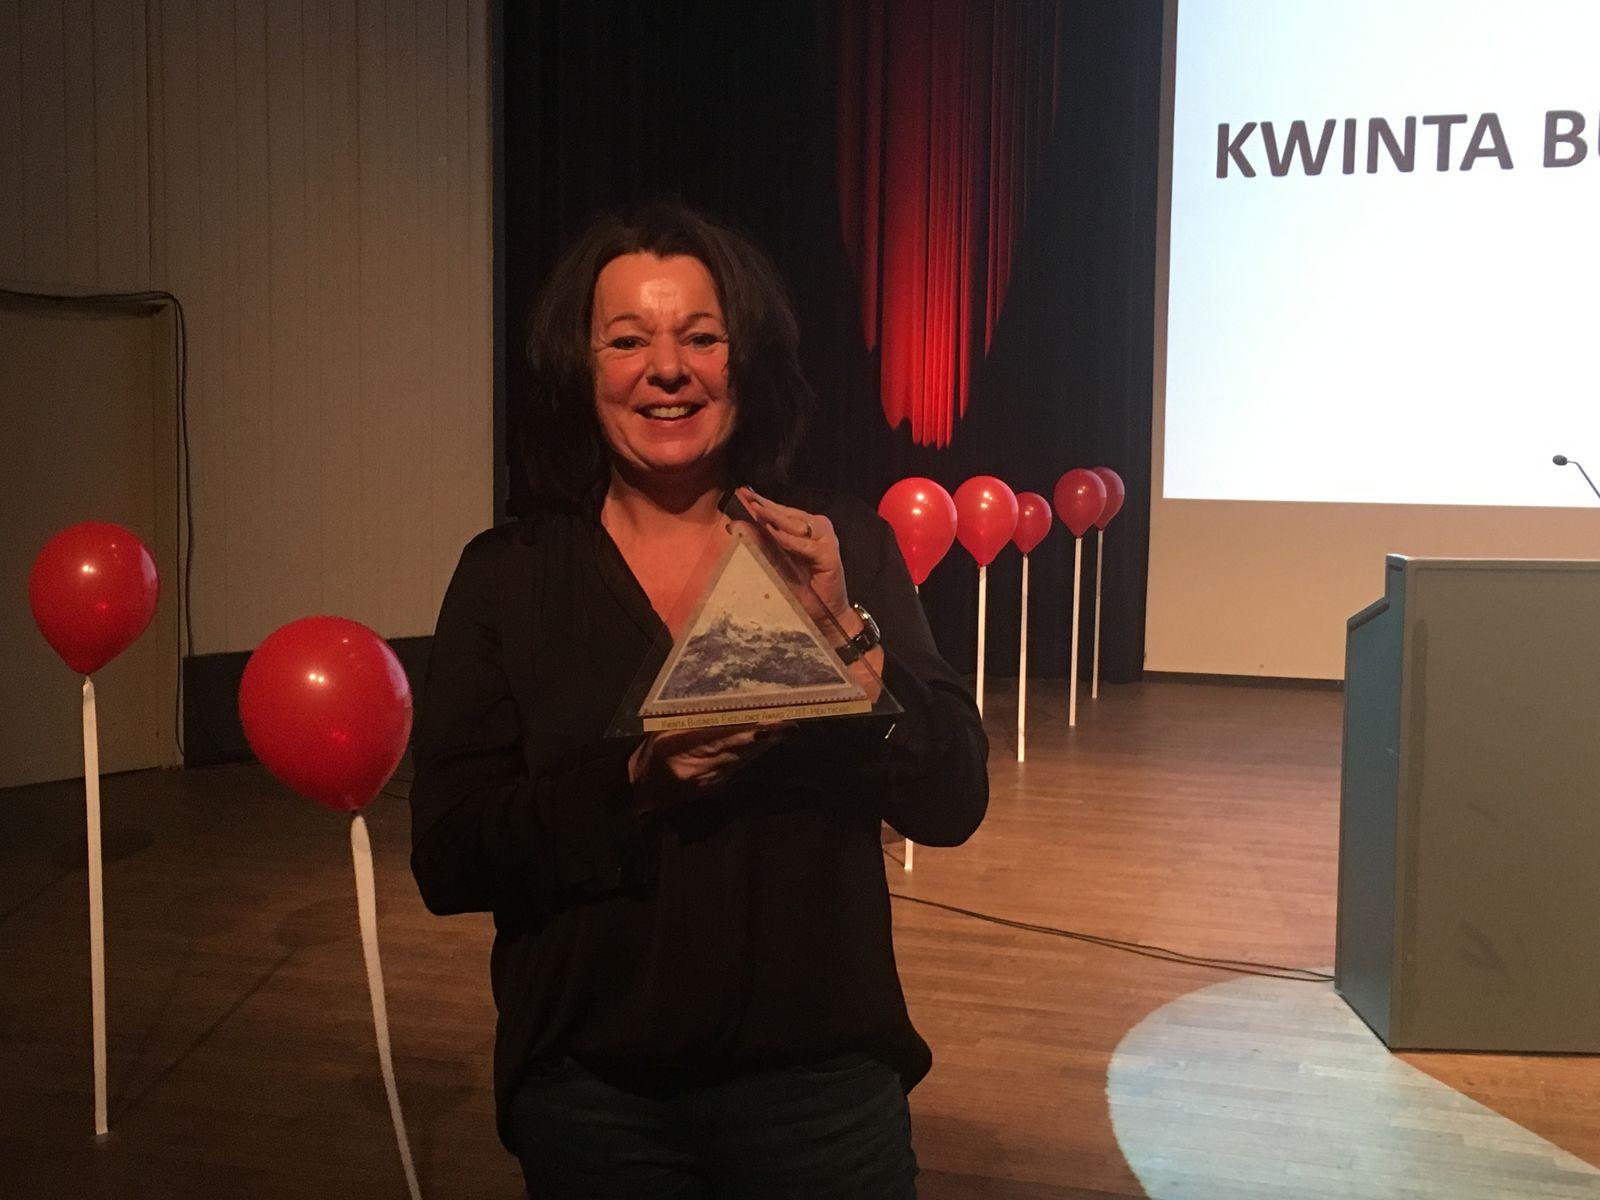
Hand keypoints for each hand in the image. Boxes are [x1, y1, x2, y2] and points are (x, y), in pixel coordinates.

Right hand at [629, 722, 792, 807]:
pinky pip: (739, 767)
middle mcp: (696, 767)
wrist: (642, 790)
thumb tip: (719, 704)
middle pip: (738, 749)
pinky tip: (768, 743)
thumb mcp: (661, 730)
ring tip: (786, 730)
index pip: (719, 736)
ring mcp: (707, 781)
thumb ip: (688, 719)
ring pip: (742, 759)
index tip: (767, 719)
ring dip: (764, 745)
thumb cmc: (650, 754)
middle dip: (765, 737)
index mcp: (678, 747)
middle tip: (789, 724)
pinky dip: (753, 754)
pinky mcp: (715, 787)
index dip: (745, 728)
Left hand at [734, 486, 853, 629]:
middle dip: (764, 505)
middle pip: (787, 514)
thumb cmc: (802, 589)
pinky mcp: (829, 555)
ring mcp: (826, 540)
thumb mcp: (777, 561)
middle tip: (744, 494)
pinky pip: (804, 545)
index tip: (741, 492)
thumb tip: (734, 525)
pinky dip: (788, 540)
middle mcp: (817, 529)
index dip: (761, 502)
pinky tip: (772, 532)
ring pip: (795, 525)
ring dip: (774, 517)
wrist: (826, 613)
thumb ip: (761, 542)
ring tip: (755, 509)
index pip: (780, 511)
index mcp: (805, 528)